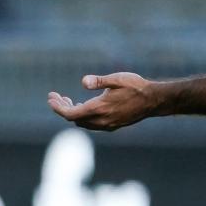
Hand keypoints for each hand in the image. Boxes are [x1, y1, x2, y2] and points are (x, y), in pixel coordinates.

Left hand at [47, 72, 162, 130]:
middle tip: (55, 96)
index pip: (70, 114)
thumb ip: (98, 81)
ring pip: (82, 123)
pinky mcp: (112, 126)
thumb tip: (83, 82)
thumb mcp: (116, 79)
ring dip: (72, 112)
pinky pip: (91, 124)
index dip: (58, 107)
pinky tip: (83, 105)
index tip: (50, 98)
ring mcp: (107, 125)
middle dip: (62, 108)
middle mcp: (101, 121)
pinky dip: (82, 116)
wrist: (155, 100)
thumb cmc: (136, 86)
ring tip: (67, 99)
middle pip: (73, 119)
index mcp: (99, 109)